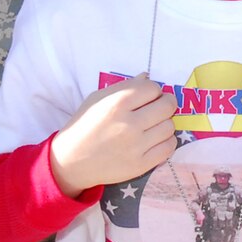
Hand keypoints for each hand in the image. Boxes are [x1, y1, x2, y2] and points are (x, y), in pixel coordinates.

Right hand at [48, 76, 177, 196]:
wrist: (71, 162)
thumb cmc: (84, 125)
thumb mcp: (97, 99)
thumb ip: (124, 86)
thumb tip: (147, 76)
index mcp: (118, 103)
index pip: (153, 88)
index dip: (152, 90)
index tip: (146, 97)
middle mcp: (130, 124)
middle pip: (167, 106)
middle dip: (165, 103)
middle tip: (156, 108)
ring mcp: (137, 147)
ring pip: (170, 127)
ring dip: (164, 123)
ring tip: (152, 126)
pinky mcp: (141, 165)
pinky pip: (169, 148)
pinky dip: (166, 141)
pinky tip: (154, 139)